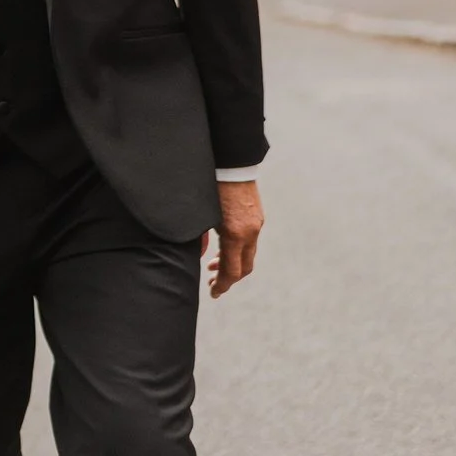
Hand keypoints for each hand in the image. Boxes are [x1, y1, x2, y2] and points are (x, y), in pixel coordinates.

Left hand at [206, 180, 262, 298]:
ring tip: (214, 266)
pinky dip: (238, 250)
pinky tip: (224, 247)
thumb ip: (198, 237)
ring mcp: (256, 224)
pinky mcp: (257, 216)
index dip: (222, 286)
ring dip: (233, 264)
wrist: (230, 161)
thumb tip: (199, 255)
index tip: (213, 294)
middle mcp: (250, 232)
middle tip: (214, 284)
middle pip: (244, 267)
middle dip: (229, 279)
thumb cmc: (207, 185)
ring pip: (248, 254)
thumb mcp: (199, 214)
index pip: (232, 271)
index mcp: (235, 234)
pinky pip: (250, 241)